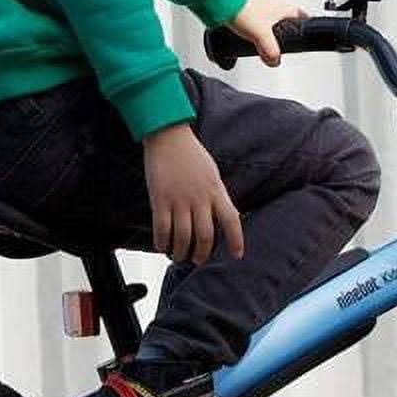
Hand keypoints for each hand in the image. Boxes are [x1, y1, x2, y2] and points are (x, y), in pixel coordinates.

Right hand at [141, 122, 244, 263]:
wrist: (168, 136)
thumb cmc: (190, 154)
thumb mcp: (212, 174)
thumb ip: (216, 195)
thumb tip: (219, 216)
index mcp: (216, 191)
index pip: (232, 220)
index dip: (236, 240)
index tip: (237, 255)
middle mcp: (200, 198)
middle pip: (206, 236)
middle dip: (201, 254)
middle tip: (197, 260)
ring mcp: (179, 200)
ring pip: (183, 237)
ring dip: (181, 253)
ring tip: (179, 256)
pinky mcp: (160, 199)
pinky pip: (162, 229)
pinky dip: (162, 243)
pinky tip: (162, 246)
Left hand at [227, 0, 309, 65]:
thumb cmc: (243, 9)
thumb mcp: (262, 36)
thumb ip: (270, 51)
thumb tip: (274, 61)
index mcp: (282, 7)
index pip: (300, 14)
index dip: (305, 22)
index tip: (308, 27)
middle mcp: (271, 3)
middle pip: (283, 16)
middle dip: (284, 28)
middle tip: (284, 39)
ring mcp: (257, 4)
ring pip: (267, 17)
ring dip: (266, 28)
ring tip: (263, 41)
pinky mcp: (244, 7)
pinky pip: (253, 18)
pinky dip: (252, 27)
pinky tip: (247, 35)